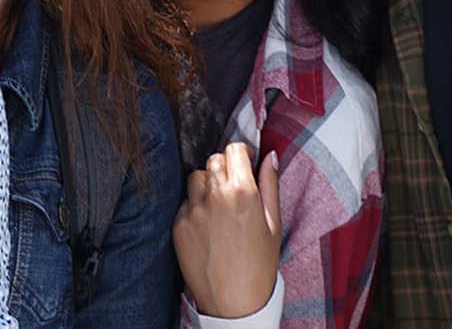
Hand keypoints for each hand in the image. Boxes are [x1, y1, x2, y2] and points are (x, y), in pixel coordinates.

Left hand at [174, 143, 281, 318]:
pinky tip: (208, 226)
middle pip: (214, 159)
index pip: (234, 149)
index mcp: (242, 192)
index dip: (241, 153)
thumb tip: (270, 156)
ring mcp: (193, 210)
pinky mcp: (178, 225)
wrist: (233, 302)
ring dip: (207, 184)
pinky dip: (195, 206)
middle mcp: (214, 196)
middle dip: (225, 167)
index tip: (245, 162)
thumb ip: (270, 185)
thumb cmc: (259, 265)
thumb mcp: (273, 224)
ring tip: (220, 206)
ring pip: (196, 177)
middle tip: (234, 187)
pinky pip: (185, 202)